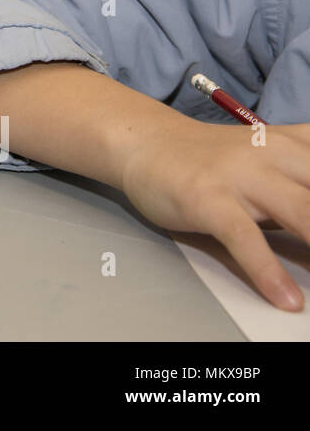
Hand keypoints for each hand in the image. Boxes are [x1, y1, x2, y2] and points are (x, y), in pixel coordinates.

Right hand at [119, 118, 309, 310]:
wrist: (146, 142)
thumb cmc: (215, 160)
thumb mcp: (273, 160)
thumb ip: (308, 185)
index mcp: (300, 144)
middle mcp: (277, 153)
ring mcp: (241, 174)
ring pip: (301, 212)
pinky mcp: (207, 198)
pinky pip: (244, 237)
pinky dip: (267, 270)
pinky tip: (286, 299)